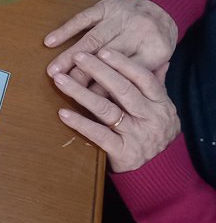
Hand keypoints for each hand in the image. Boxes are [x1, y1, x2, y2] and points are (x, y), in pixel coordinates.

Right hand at [45, 0, 176, 92]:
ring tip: (53, 70)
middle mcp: (138, 33)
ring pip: (93, 39)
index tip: (87, 101)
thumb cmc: (156, 38)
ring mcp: (121, 17)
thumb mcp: (159, 60)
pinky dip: (66, 31)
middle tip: (64, 86)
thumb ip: (138, 79)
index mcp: (154, 51)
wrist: (163, 2)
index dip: (106, 88)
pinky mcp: (106, 5)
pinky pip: (83, 18)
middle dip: (83, 74)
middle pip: (108, 58)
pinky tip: (51, 41)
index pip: (127, 74)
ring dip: (70, 55)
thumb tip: (108, 101)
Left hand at [54, 49, 180, 172]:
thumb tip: (160, 59)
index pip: (143, 78)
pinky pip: (98, 135)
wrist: (158, 171)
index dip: (122, 63)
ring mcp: (137, 136)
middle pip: (122, 89)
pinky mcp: (123, 152)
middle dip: (98, 71)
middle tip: (77, 57)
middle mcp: (151, 118)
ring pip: (106, 109)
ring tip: (60, 80)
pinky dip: (80, 123)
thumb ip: (156, 85)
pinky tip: (63, 112)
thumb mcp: (161, 109)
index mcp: (161, 104)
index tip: (102, 51)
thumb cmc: (152, 132)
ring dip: (80, 92)